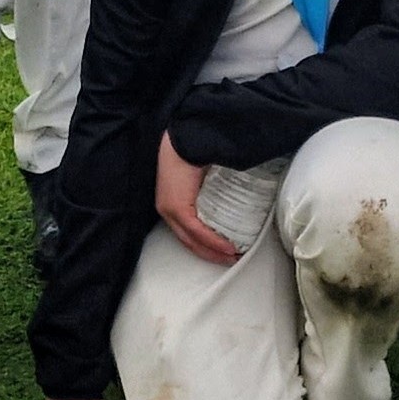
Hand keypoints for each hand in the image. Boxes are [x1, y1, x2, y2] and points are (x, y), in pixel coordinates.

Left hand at [154, 131, 237, 265]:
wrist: (186, 140)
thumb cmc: (193, 151)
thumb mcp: (200, 177)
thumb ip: (209, 191)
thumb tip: (228, 198)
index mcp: (170, 202)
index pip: (186, 230)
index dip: (204, 244)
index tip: (221, 250)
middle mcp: (166, 210)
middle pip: (188, 241)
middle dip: (210, 253)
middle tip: (230, 259)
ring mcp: (170, 211)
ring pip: (193, 241)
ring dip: (214, 252)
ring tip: (232, 258)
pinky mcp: (178, 209)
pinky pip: (198, 232)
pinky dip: (214, 242)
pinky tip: (227, 248)